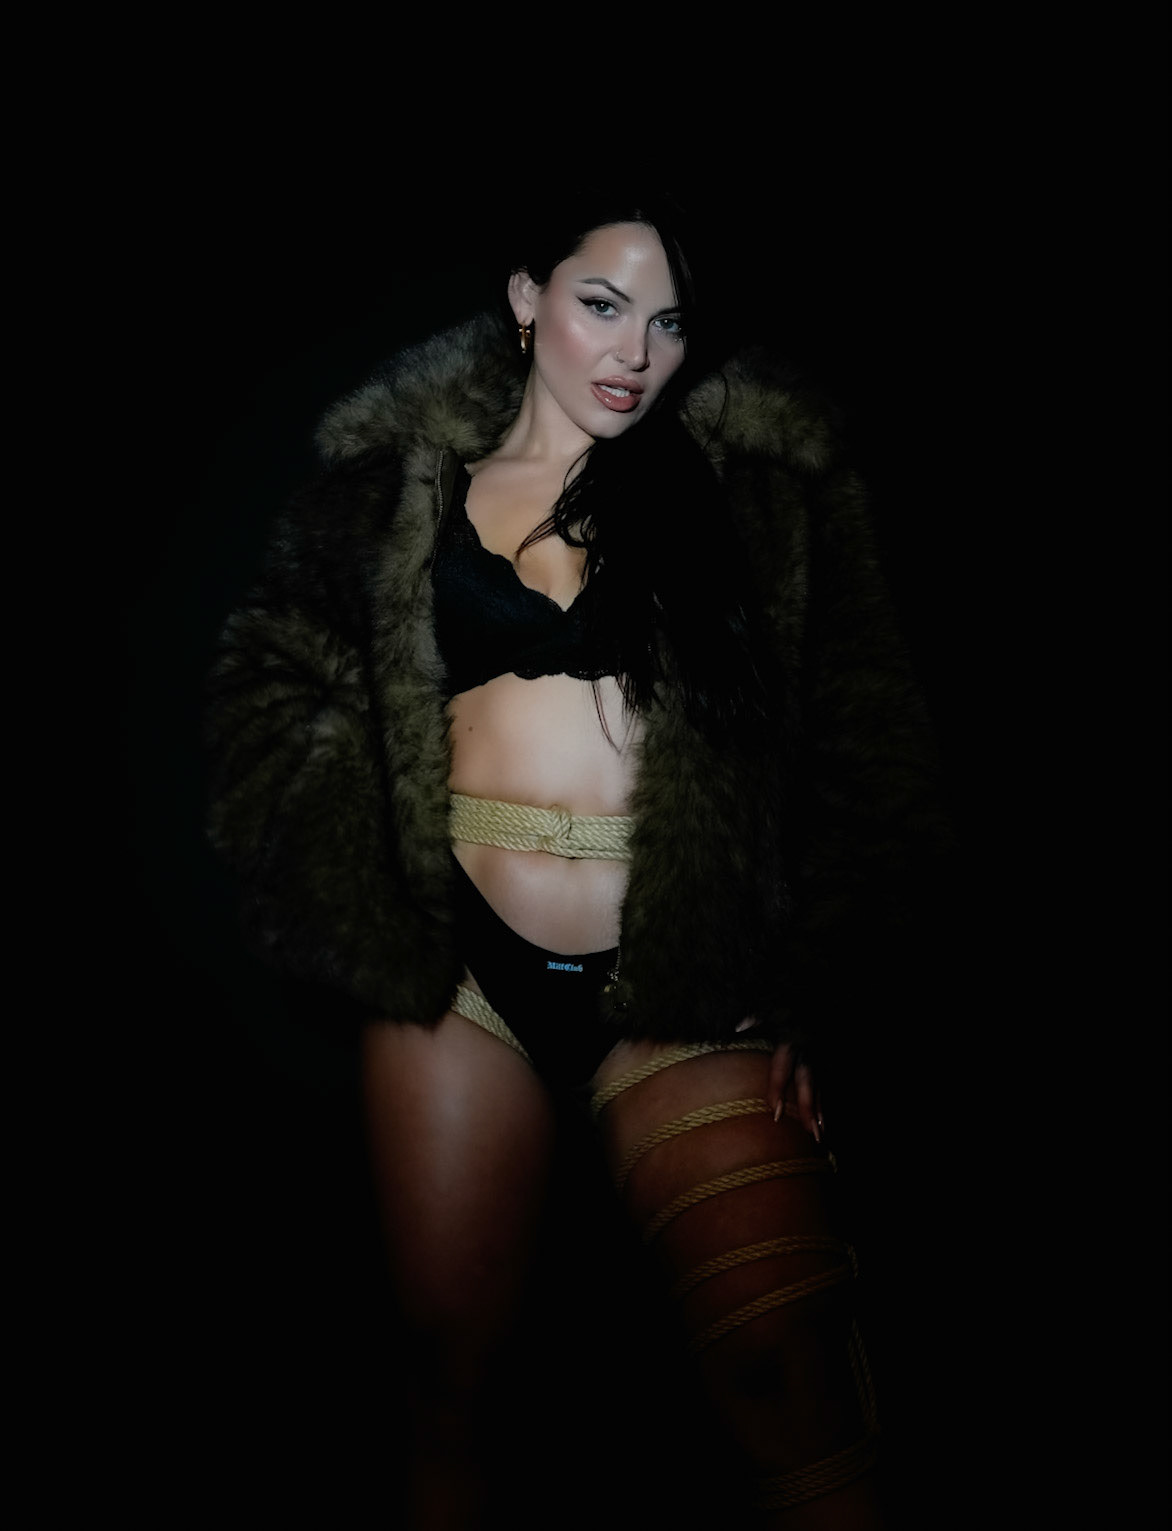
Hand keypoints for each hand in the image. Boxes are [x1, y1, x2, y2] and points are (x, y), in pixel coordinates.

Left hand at [737, 1019, 823, 1141]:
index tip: (775, 1111)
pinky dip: (823, 1106)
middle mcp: (806, 1052)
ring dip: (819, 1111)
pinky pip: (823, 1088)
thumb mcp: (772, 1009)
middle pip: (806, 1082)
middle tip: (808, 1129)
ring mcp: (816, 1059)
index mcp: (790, 1041)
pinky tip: (823, 1124)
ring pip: (819, 1088)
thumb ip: (756, 1017)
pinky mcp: (822, 1065)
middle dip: (807, 1106)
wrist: (816, 1004)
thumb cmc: (788, 1010)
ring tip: (819, 1135)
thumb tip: (738, 1027)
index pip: (782, 1069)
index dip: (779, 1089)